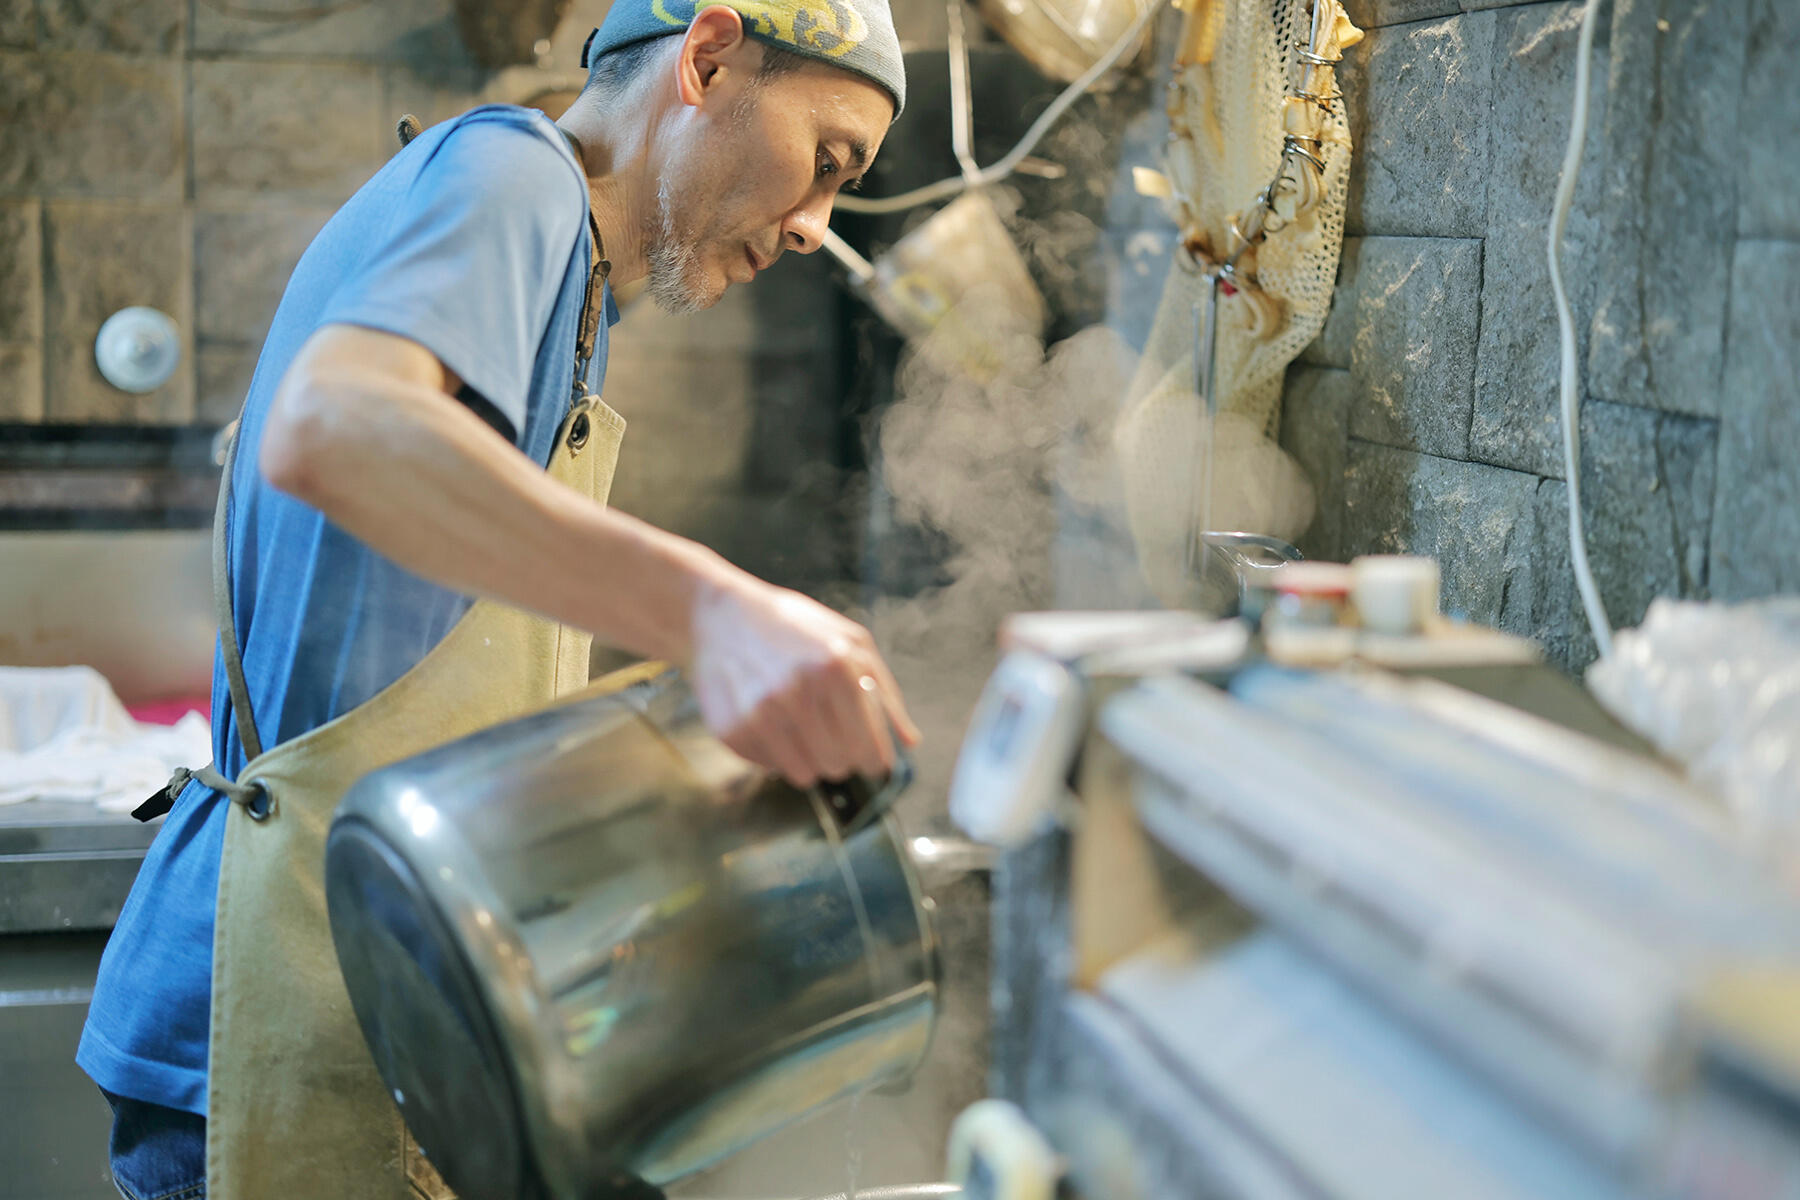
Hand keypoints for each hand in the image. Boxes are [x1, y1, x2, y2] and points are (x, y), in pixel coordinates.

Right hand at [686, 576, 919, 787]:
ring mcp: (762, 714)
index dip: (874, 760)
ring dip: (809, 758)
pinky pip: (770, 767)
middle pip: (839, 766)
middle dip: (841, 755)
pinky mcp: (733, 730)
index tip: (870, 759)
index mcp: (837, 668)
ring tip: (799, 725)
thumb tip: (911, 741)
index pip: (870, 750)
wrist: (721, 615)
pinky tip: (769, 720)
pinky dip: (775, 752)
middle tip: (830, 732)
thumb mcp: (851, 642)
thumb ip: (886, 694)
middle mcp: (799, 693)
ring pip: (806, 775)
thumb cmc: (794, 627)